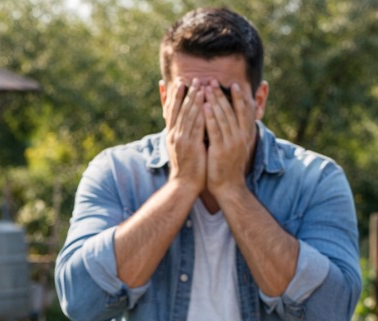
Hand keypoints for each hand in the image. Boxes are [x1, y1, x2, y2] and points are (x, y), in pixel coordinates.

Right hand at [163, 78, 205, 194]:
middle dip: (186, 93)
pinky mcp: (190, 145)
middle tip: (193, 78)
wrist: (183, 185)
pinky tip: (205, 103)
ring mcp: (181, 139)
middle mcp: (174, 134)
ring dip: (194, 99)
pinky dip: (200, 112)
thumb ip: (183, 135)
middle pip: (180, 109)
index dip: (175, 96)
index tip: (180, 83)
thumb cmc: (186, 168)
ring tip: (200, 86)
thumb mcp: (181, 149)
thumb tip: (186, 124)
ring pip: (188, 115)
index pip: (171, 111)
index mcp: (171, 134)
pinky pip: (196, 125)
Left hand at [203, 80, 257, 198]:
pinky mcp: (220, 150)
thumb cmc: (229, 168)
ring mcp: (231, 143)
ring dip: (215, 101)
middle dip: (222, 94)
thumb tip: (235, 122)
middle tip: (214, 80)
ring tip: (207, 87)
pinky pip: (215, 130)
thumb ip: (236, 134)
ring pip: (223, 117)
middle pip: (231, 111)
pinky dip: (210, 117)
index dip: (240, 98)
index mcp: (245, 136)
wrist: (229, 188)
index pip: (244, 112)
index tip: (235, 85)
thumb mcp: (237, 148)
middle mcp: (240, 137)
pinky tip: (205, 106)